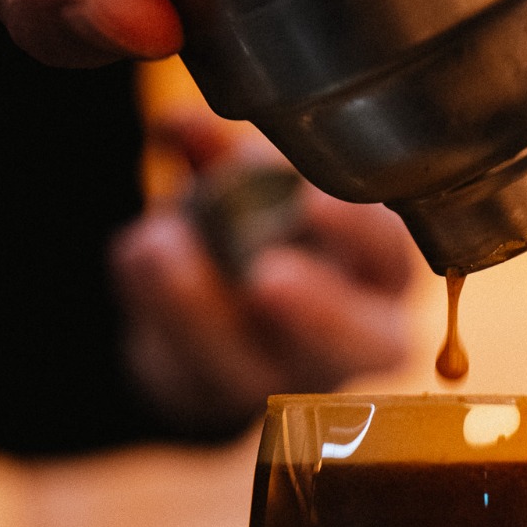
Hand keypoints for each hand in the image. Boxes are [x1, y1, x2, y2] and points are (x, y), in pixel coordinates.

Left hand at [110, 115, 420, 436]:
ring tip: (157, 246)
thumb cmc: (260, 226)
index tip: (314, 204)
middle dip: (321, 313)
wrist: (207, 301)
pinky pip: (189, 372)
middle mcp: (351, 337)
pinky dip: (154, 309)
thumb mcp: (252, 180)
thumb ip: (232, 154)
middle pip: (365, 345)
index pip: (389, 254)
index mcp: (376, 268)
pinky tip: (138, 258)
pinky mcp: (218, 399)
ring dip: (203, 309)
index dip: (358, 233)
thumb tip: (187, 127)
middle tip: (269, 278)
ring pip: (262, 370)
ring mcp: (289, 380)